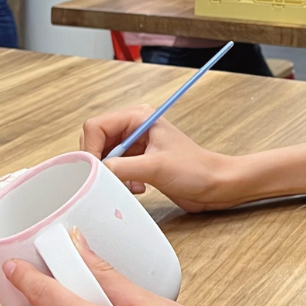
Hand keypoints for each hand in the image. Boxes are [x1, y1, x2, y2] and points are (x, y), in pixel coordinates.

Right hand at [80, 105, 237, 211]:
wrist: (215, 185)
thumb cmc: (196, 169)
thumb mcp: (155, 167)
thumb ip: (121, 167)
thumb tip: (95, 170)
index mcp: (139, 118)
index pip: (96, 126)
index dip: (90, 148)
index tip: (95, 169)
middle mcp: (135, 129)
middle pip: (96, 142)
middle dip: (101, 163)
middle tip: (112, 178)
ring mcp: (137, 146)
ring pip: (105, 158)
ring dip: (111, 175)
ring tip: (130, 184)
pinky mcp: (140, 163)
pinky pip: (115, 171)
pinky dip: (120, 181)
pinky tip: (138, 188)